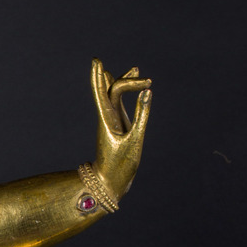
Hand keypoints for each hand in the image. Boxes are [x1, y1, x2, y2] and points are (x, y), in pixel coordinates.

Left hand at [92, 58, 151, 200]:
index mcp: (107, 119)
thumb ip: (142, 115)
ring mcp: (112, 120)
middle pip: (107, 90)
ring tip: (135, 69)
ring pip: (113, 95)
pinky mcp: (118, 125)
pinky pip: (120, 105)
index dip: (99, 77)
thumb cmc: (120, 166)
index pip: (103, 92)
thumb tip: (147, 91)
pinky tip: (138, 88)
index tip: (104, 63)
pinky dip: (127, 93)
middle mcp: (107, 117)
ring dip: (123, 81)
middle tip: (115, 65)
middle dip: (110, 77)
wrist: (109, 183)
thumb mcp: (134, 140)